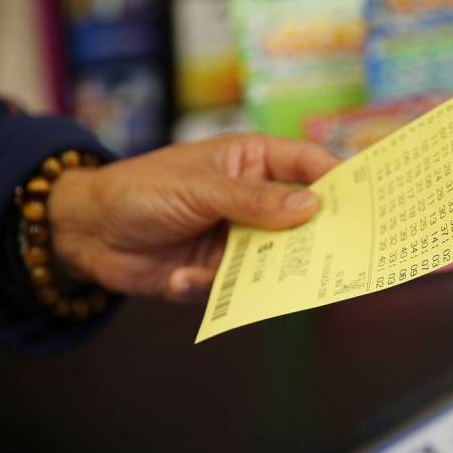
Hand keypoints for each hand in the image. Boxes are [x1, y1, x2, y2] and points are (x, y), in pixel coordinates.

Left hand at [48, 134, 339, 301]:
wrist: (85, 233)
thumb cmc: (142, 191)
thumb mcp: (200, 188)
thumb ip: (256, 200)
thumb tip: (313, 208)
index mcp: (251, 164)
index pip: (307, 165)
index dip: (338, 178)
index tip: (367, 199)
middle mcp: (253, 202)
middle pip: (303, 218)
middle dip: (320, 234)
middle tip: (347, 250)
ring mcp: (238, 240)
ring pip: (278, 258)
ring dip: (275, 271)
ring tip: (282, 282)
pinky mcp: (219, 276)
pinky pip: (240, 288)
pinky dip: (215, 288)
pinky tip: (183, 279)